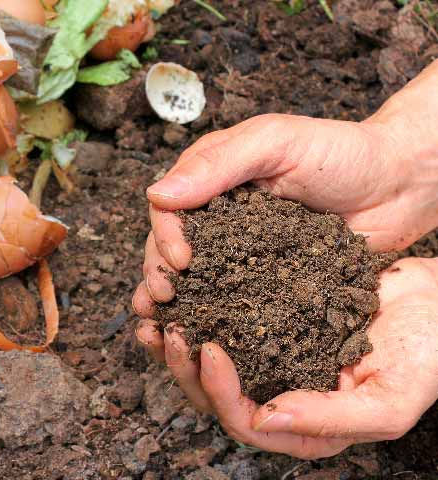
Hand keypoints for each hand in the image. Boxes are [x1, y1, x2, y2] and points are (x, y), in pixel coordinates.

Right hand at [133, 60, 437, 316]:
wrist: (402, 184)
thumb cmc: (342, 152)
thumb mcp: (276, 143)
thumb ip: (218, 164)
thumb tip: (156, 195)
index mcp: (212, 179)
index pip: (168, 208)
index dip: (165, 236)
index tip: (180, 260)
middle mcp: (219, 217)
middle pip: (172, 247)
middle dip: (160, 273)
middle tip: (165, 299)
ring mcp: (242, 251)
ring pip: (196, 278)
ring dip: (177, 302)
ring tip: (166, 326)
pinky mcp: (267, 281)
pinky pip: (235, 300)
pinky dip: (214, 318)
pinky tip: (203, 337)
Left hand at [136, 257, 437, 458]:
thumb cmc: (427, 354)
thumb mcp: (390, 398)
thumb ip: (331, 418)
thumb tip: (265, 418)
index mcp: (306, 426)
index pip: (245, 422)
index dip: (219, 391)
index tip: (207, 348)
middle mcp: (281, 395)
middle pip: (215, 396)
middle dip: (184, 367)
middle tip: (168, 330)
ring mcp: (271, 358)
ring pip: (209, 362)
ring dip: (177, 343)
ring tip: (155, 314)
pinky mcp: (267, 322)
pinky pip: (222, 321)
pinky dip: (197, 309)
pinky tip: (179, 291)